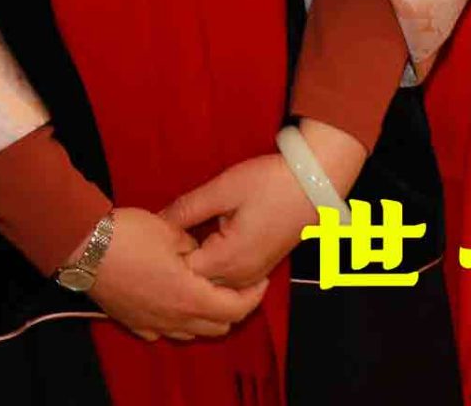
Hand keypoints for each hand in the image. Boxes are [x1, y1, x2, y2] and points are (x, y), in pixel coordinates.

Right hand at [85, 206, 269, 342]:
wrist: (82, 246)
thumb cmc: (127, 235)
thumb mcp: (171, 231)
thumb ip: (194, 246)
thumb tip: (200, 251)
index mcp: (190, 296)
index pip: (236, 308)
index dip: (254, 295)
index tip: (260, 280)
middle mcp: (174, 318)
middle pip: (218, 326)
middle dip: (232, 307)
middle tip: (235, 284)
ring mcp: (152, 324)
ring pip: (191, 332)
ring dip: (205, 316)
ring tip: (205, 290)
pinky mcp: (132, 322)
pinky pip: (162, 330)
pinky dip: (174, 319)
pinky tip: (170, 299)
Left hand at [162, 155, 315, 289]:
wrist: (313, 186)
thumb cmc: (270, 184)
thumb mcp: (222, 190)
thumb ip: (187, 208)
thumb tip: (157, 221)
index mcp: (227, 260)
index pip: (182, 273)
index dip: (166, 254)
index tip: (158, 235)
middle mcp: (240, 277)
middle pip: (195, 284)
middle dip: (178, 264)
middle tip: (167, 236)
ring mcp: (252, 276)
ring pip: (211, 285)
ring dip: (196, 267)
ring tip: (184, 239)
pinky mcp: (259, 270)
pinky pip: (228, 280)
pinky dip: (212, 268)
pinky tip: (205, 242)